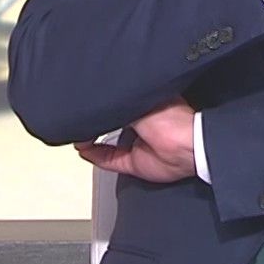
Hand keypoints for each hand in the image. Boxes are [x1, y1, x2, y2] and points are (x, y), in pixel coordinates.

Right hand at [77, 98, 196, 182]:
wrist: (187, 146)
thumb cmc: (170, 118)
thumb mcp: (137, 102)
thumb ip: (115, 104)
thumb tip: (95, 101)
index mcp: (144, 103)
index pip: (117, 102)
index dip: (101, 103)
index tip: (84, 102)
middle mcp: (139, 124)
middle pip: (109, 122)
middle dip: (93, 121)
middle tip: (78, 118)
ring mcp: (136, 144)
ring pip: (106, 143)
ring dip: (90, 139)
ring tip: (76, 133)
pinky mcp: (134, 162)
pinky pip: (109, 160)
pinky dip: (95, 156)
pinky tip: (83, 149)